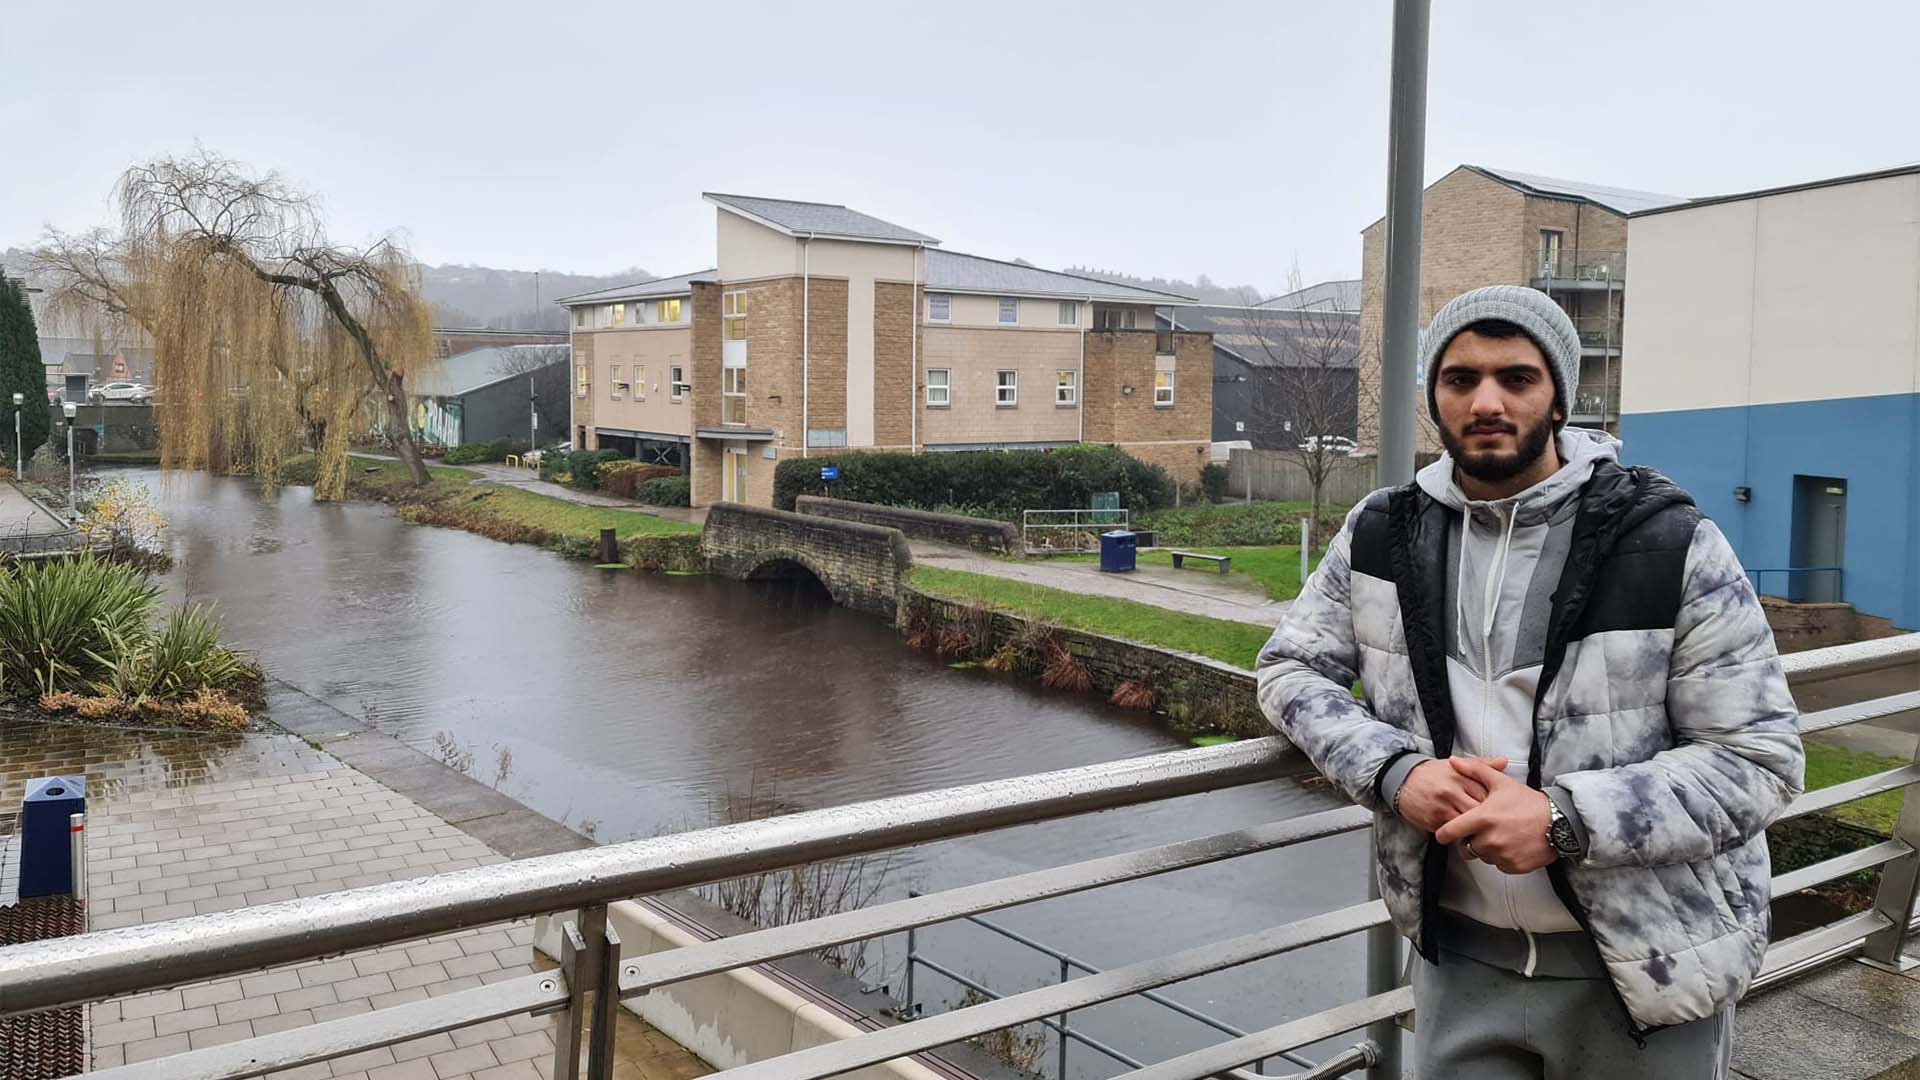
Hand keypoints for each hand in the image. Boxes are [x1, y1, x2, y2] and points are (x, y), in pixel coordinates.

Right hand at [1394, 756, 1506, 833]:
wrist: (1403, 781)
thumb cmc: (1432, 774)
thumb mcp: (1456, 765)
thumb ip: (1481, 765)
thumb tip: (1504, 762)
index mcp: (1461, 776)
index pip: (1489, 792)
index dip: (1499, 803)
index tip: (1503, 808)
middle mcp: (1453, 791)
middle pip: (1481, 810)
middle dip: (1491, 819)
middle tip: (1498, 824)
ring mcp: (1443, 807)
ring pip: (1469, 824)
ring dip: (1478, 830)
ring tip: (1485, 831)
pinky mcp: (1434, 820)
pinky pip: (1454, 832)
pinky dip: (1463, 835)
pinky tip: (1467, 834)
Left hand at [1433, 758, 1554, 873]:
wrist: (1559, 822)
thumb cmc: (1529, 802)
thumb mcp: (1501, 783)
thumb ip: (1475, 771)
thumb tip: (1453, 761)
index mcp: (1482, 818)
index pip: (1449, 832)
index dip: (1444, 834)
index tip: (1445, 833)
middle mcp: (1490, 839)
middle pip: (1465, 848)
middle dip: (1469, 841)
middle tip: (1482, 831)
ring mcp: (1502, 855)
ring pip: (1482, 857)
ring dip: (1486, 850)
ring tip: (1501, 835)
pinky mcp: (1513, 866)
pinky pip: (1498, 865)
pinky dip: (1501, 858)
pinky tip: (1511, 844)